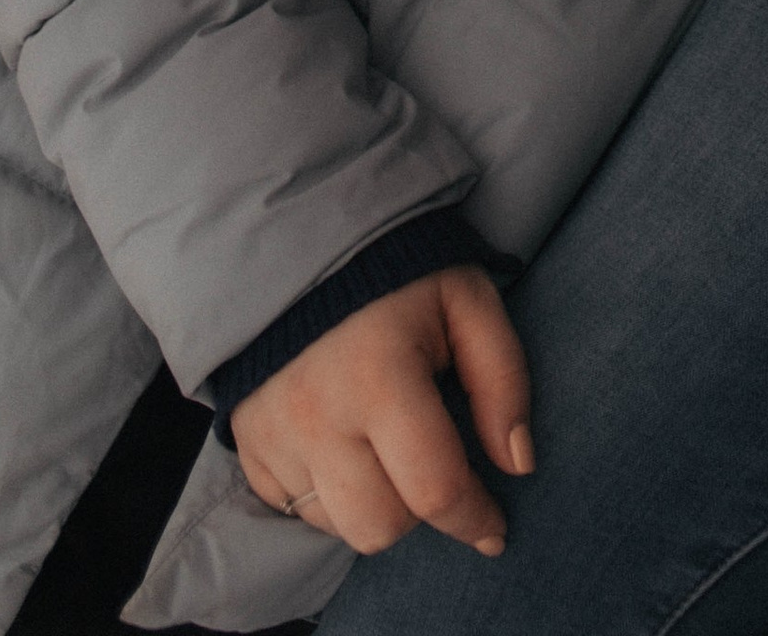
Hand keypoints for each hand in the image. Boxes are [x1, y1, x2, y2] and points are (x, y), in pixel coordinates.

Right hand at [236, 266, 532, 557]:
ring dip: (373, 505)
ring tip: (389, 453)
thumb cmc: (400, 274)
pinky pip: (294, 509)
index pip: (434, 489)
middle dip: (419, 510)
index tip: (494, 526)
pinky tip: (347, 448)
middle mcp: (317, 417)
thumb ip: (503, 380)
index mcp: (378, 377)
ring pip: (338, 527)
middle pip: (381, 527)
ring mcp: (274, 434)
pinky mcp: (249, 443)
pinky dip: (328, 495)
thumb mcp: (468, 300)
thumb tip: (518, 464)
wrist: (306, 240)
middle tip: (433, 468)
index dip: (474, 517)